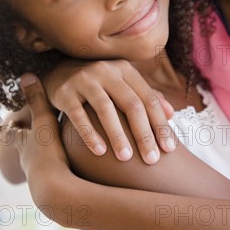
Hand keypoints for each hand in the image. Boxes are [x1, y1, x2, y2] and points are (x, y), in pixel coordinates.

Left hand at [12, 74, 69, 186]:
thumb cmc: (47, 152)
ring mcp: (41, 175)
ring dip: (47, 157)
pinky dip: (63, 167)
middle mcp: (29, 161)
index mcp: (23, 144)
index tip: (10, 122)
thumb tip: (26, 74)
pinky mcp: (58, 184)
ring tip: (57, 151)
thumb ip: (37, 99)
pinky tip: (74, 166)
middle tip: (32, 136)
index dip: (12, 127)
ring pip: (40, 164)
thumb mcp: (43, 120)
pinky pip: (59, 173)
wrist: (57, 188)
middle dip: (28, 143)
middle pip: (24, 151)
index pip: (13, 134)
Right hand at [42, 59, 175, 163]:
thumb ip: (145, 95)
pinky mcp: (64, 92)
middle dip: (144, 134)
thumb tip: (171, 113)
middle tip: (152, 160)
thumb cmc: (99, 84)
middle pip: (131, 104)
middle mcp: (106, 71)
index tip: (170, 149)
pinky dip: (89, 133)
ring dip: (118, 135)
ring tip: (126, 159)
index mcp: (125, 70)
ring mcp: (84, 80)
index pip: (148, 98)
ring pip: (105, 109)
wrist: (58, 72)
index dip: (160, 124)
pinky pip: (78, 115)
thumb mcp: (122, 84)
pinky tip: (99, 152)